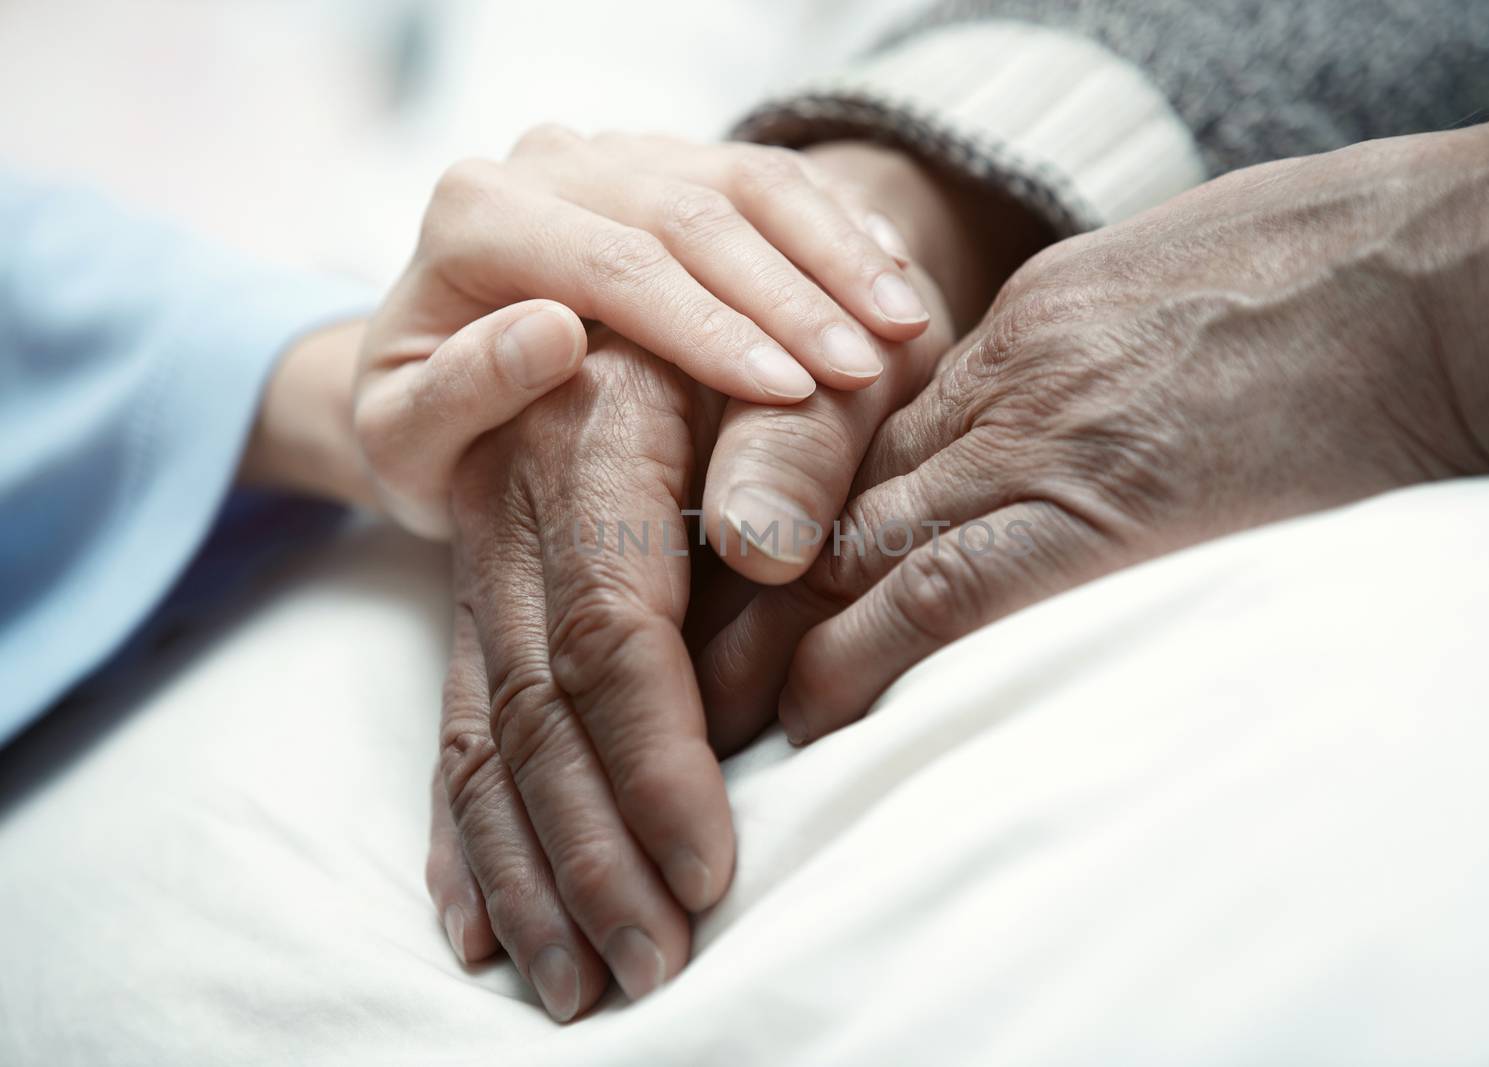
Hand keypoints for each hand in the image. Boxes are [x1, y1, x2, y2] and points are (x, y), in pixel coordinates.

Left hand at [353, 128, 935, 536]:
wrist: (431, 375)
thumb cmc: (421, 430)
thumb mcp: (403, 440)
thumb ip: (457, 392)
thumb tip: (549, 333)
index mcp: (475, 215)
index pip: (615, 263)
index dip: (709, 328)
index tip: (788, 396)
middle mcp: (548, 162)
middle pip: (691, 214)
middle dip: (788, 296)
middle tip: (864, 372)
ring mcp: (618, 156)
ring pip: (744, 180)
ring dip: (833, 254)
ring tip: (904, 325)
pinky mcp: (673, 166)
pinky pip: (770, 178)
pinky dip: (836, 227)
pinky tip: (891, 279)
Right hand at [416, 138, 1032, 1013]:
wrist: (707, 287)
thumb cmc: (804, 339)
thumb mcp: (826, 363)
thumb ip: (797, 445)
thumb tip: (759, 545)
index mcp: (594, 436)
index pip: (612, 628)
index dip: (655, 758)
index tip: (710, 868)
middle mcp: (517, 503)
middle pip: (536, 704)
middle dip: (591, 852)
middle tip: (651, 968)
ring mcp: (489, 560)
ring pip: (487, 734)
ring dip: (528, 872)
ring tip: (574, 986)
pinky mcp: (488, 604)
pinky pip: (460, 728)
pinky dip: (468, 834)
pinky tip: (479, 923)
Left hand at [698, 107, 1488, 747]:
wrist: (1427, 275)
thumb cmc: (1316, 278)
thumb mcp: (1164, 294)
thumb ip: (1074, 365)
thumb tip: (1034, 440)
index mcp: (1018, 329)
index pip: (861, 439)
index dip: (779, 520)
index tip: (717, 582)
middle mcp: (1000, 383)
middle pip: (830, 491)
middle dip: (739, 584)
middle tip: (657, 659)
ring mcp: (1042, 439)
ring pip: (859, 542)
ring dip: (773, 636)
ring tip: (703, 715)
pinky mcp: (1102, 507)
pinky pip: (947, 590)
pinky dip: (866, 655)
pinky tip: (815, 714)